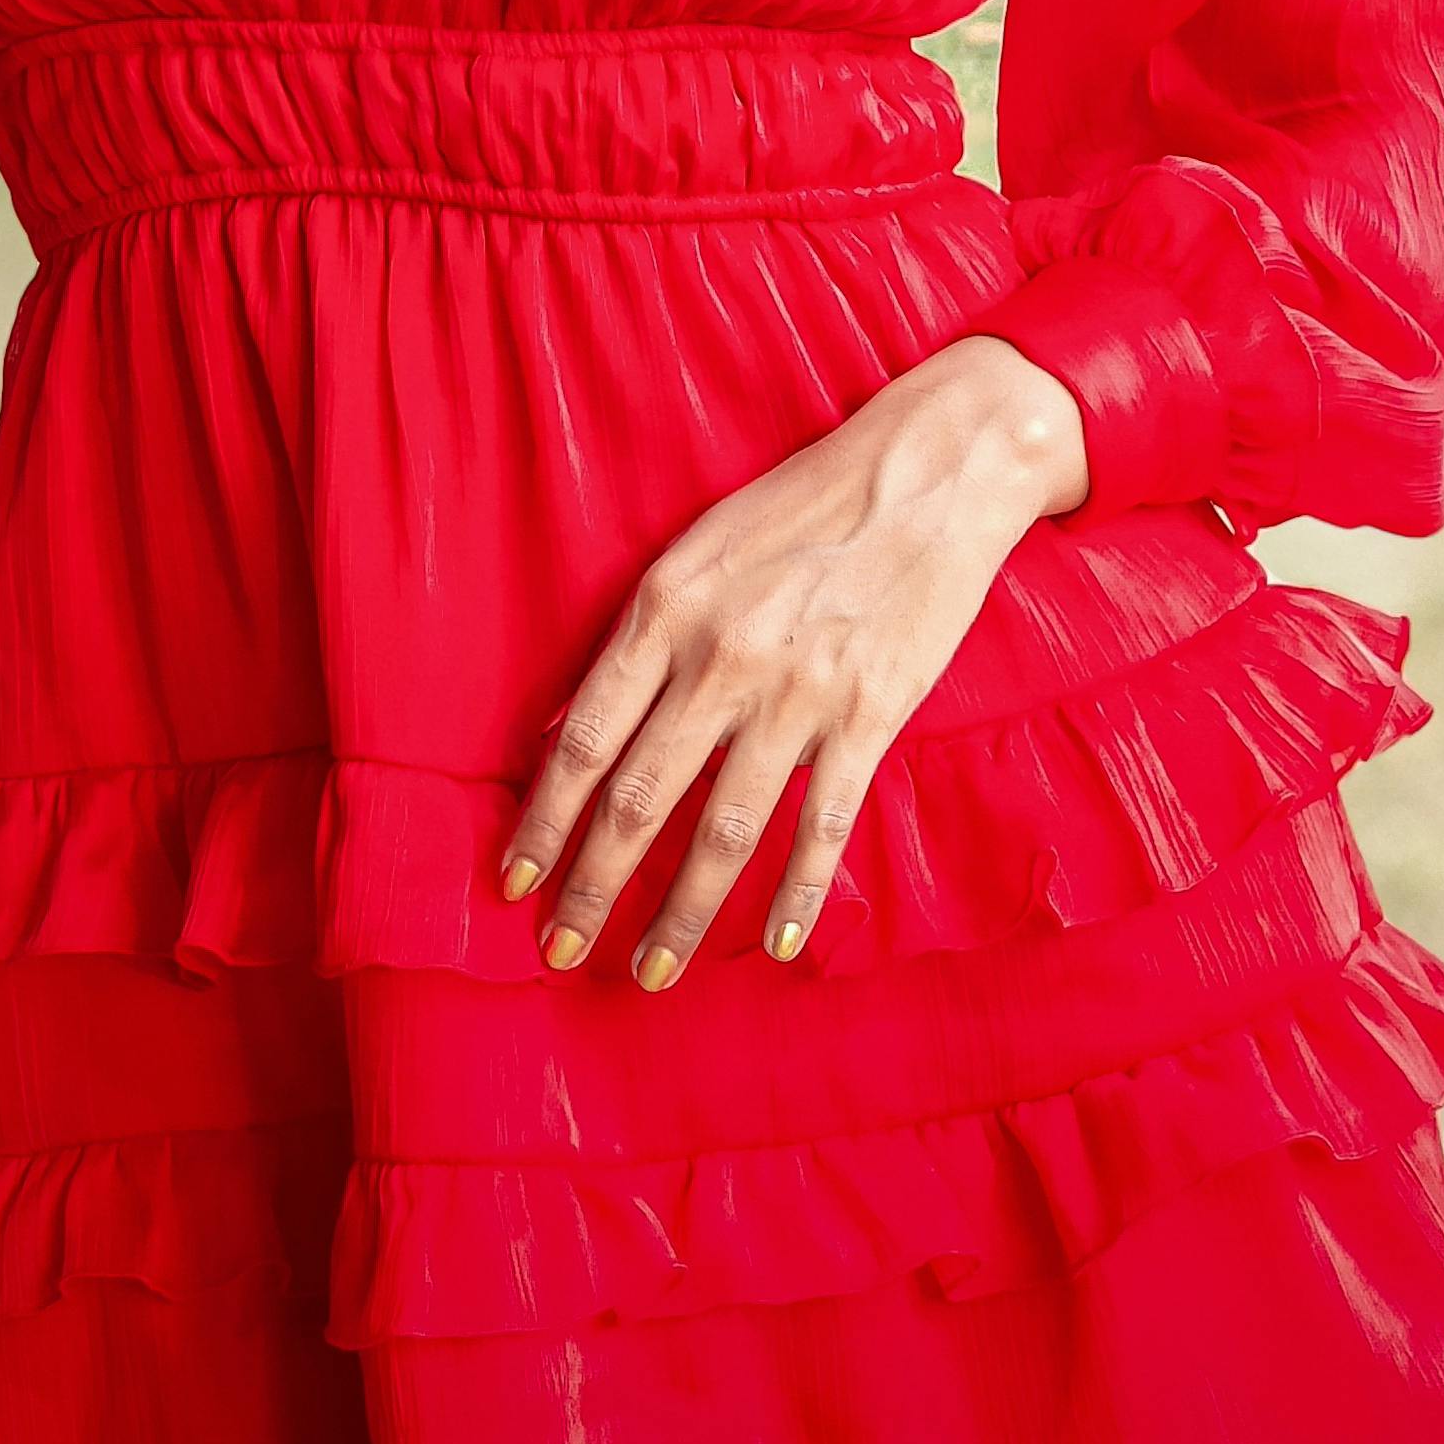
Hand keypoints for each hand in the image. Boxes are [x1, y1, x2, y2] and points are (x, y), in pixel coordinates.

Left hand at [498, 337, 1089, 989]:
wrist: (929, 471)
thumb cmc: (804, 504)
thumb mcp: (700, 548)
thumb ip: (642, 637)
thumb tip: (569, 725)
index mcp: (667, 608)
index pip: (585, 739)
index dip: (544, 821)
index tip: (514, 882)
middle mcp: (720, 657)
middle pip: (638, 799)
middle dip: (592, 887)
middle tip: (561, 953)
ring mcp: (797, 694)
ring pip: (722, 832)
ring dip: (681, 915)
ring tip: (651, 972)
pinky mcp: (868, 716)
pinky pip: (822, 828)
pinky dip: (797, 895)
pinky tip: (777, 944)